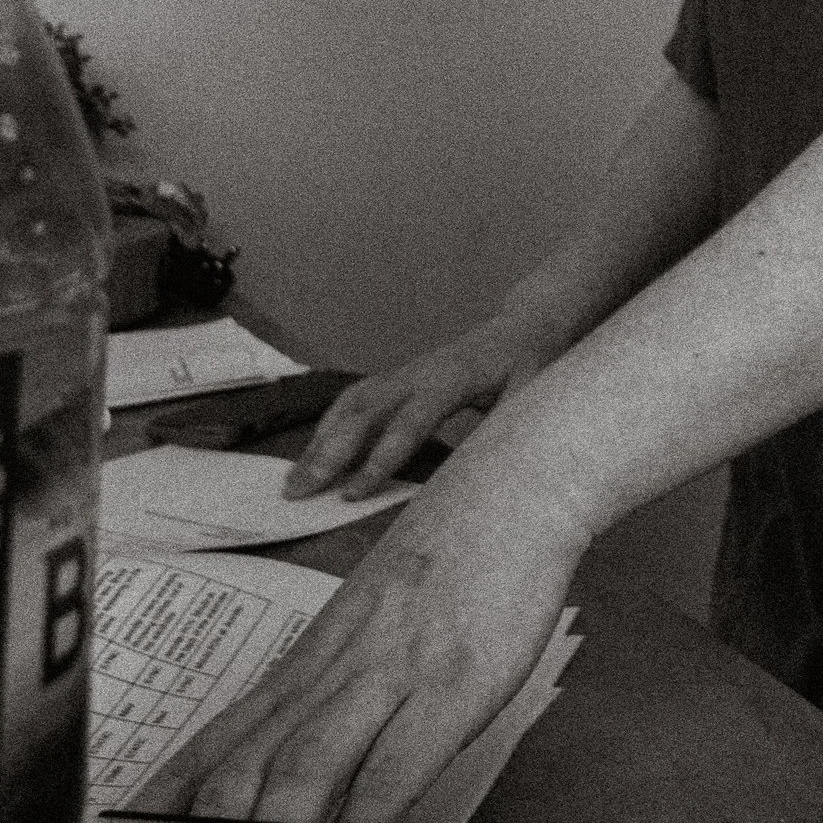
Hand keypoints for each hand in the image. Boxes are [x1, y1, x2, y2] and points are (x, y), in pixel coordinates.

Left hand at [135, 412, 584, 822]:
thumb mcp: (378, 614)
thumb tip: (311, 761)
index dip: (174, 795)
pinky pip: (396, 766)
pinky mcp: (450, 687)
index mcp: (312, 656)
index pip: (222, 736)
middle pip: (248, 761)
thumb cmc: (452, 553)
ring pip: (306, 765)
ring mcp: (391, 676)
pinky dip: (368, 820)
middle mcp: (334, 670)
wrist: (515, 488)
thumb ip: (342, 682)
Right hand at [281, 321, 526, 500]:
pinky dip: (329, 427)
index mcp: (453, 378)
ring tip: (293, 481)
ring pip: (352, 404)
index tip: (352, 493)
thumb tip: (488, 478)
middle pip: (365, 411)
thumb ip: (508, 430)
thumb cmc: (528, 368)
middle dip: (329, 453)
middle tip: (300, 491)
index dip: (381, 459)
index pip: (410, 422)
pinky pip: (355, 400)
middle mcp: (419, 372)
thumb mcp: (530, 397)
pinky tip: (313, 453)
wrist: (522, 329)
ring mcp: (405, 372)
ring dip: (320, 441)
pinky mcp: (398, 378)